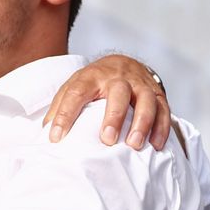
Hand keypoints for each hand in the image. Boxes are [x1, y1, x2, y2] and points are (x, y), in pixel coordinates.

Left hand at [43, 54, 169, 149]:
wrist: (124, 63)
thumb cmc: (94, 82)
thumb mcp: (74, 86)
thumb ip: (60, 106)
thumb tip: (45, 131)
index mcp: (91, 76)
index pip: (76, 93)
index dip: (65, 115)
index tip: (56, 137)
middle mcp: (117, 78)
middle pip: (117, 93)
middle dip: (113, 117)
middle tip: (107, 140)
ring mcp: (139, 85)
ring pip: (145, 100)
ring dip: (142, 123)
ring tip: (135, 144)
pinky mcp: (157, 93)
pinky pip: (164, 109)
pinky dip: (162, 128)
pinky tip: (157, 145)